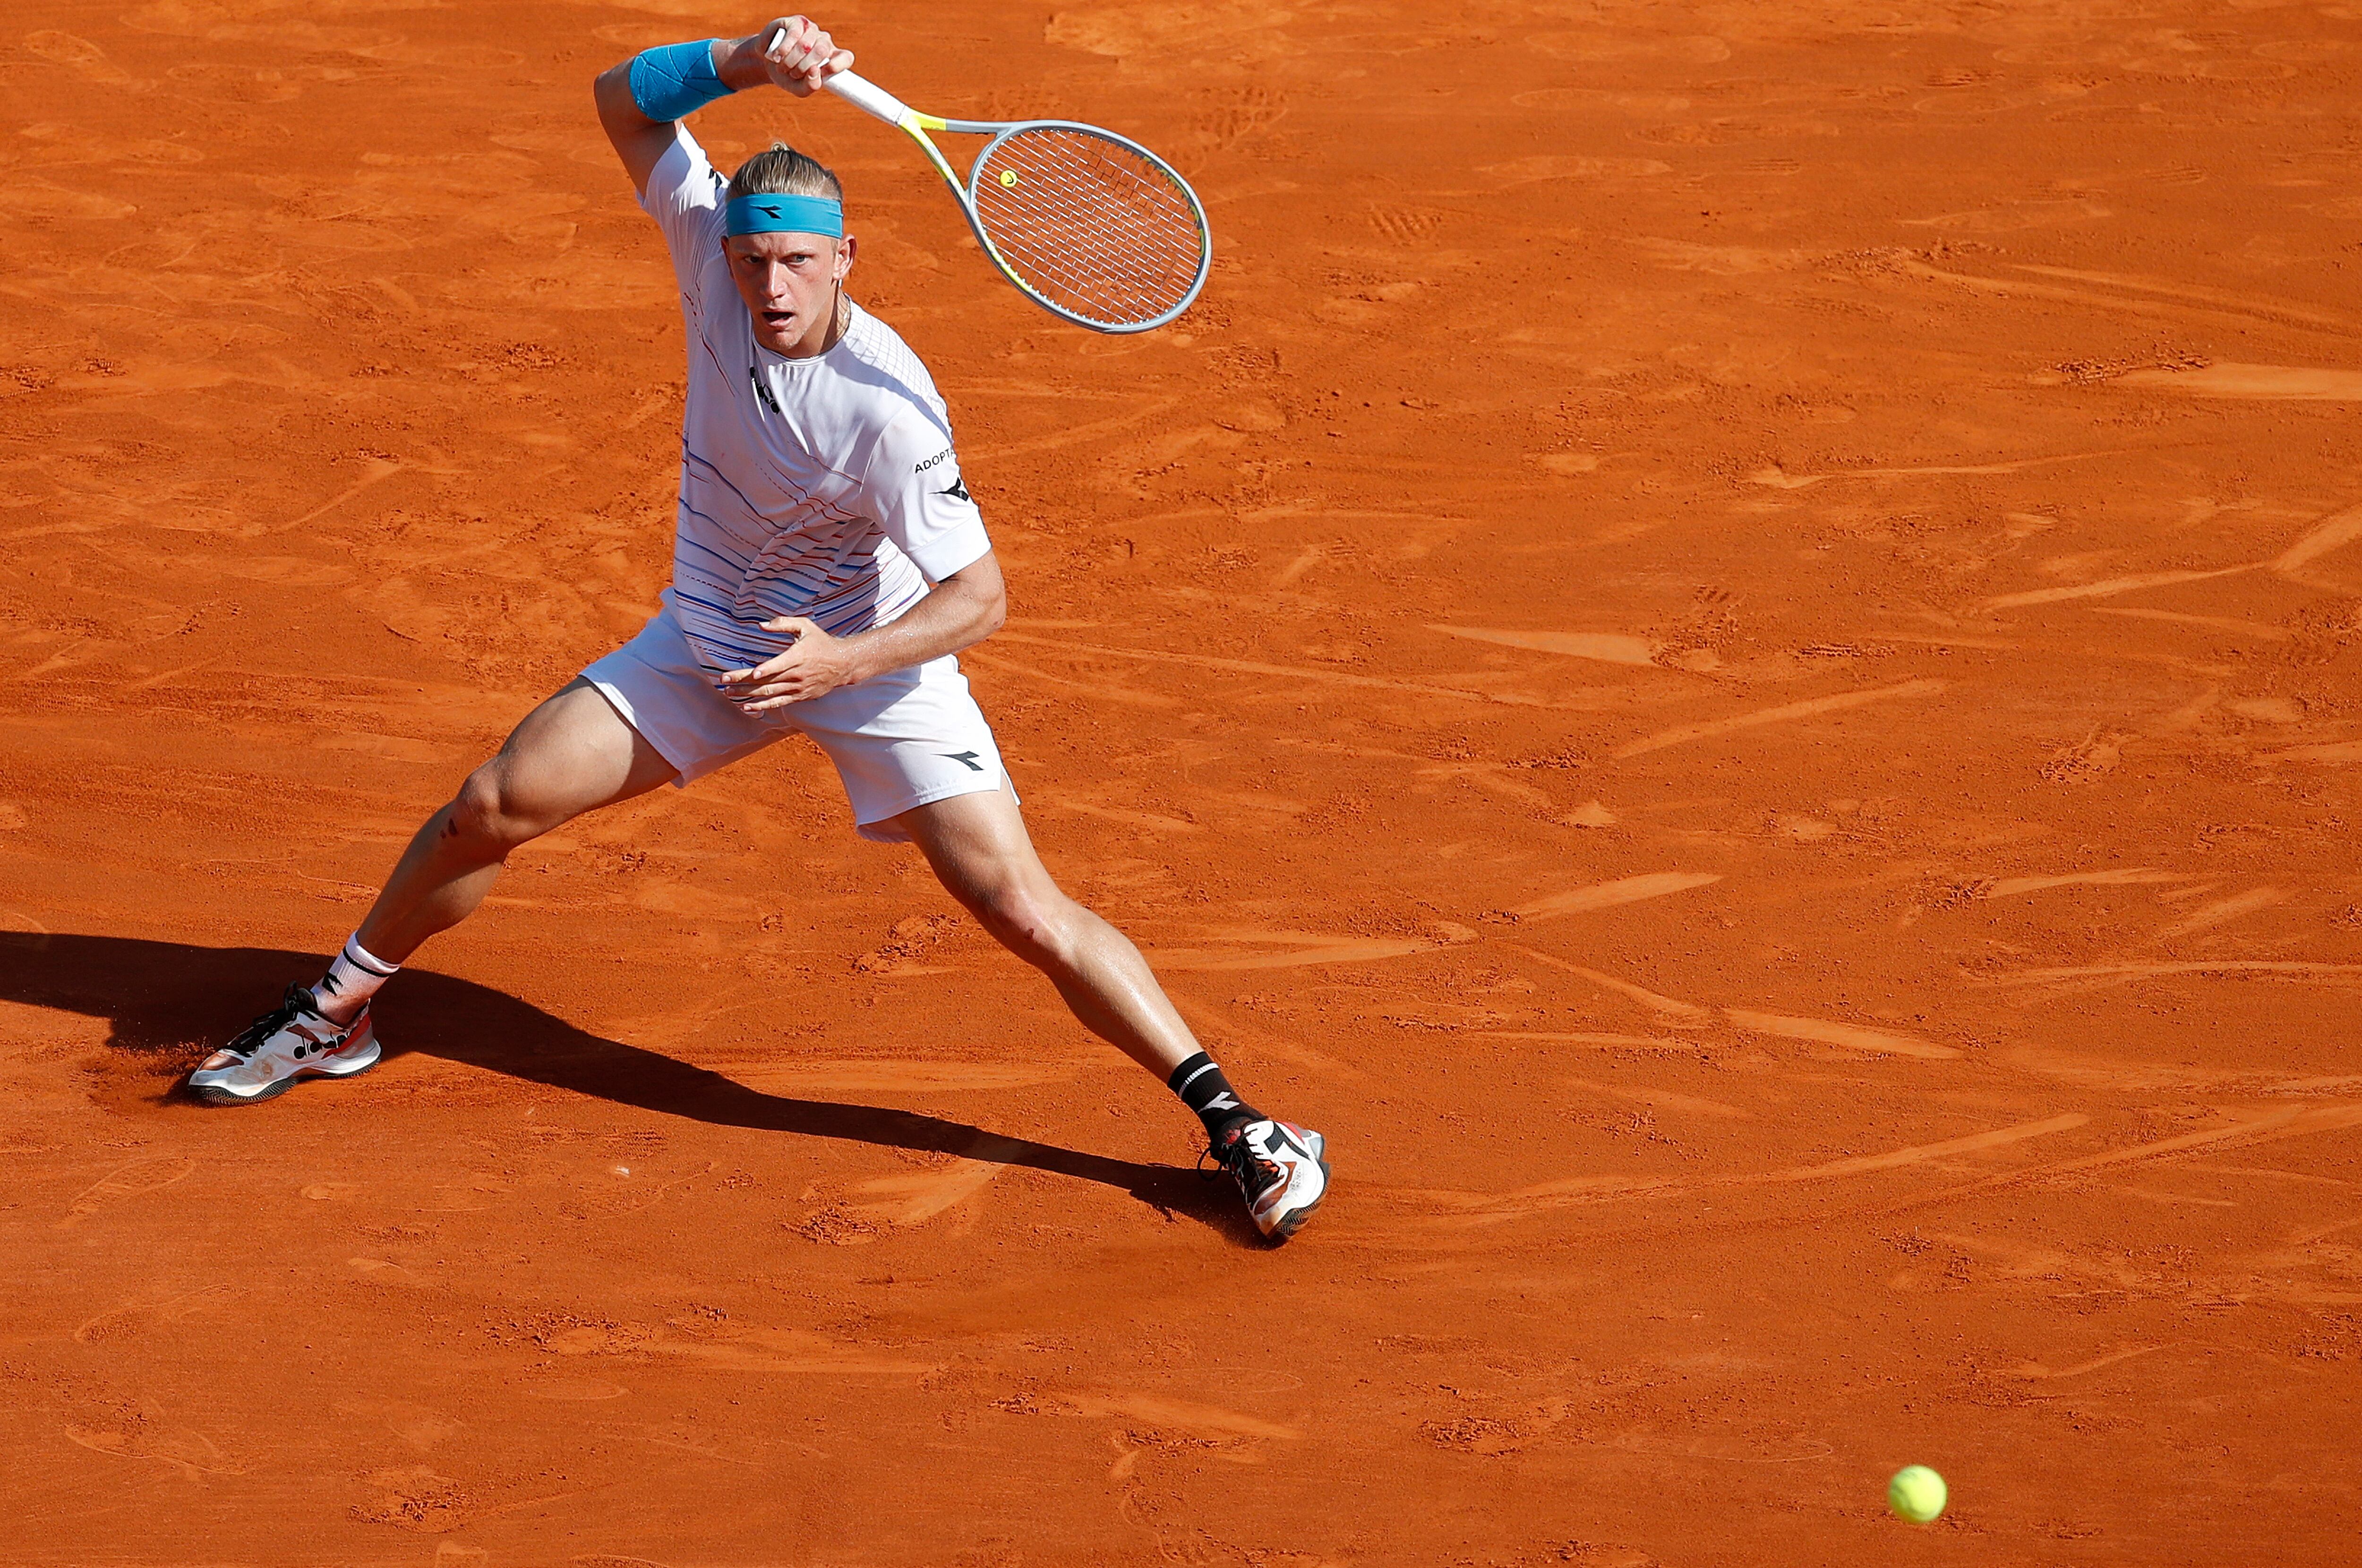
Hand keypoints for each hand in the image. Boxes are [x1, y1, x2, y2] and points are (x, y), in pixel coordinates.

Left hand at [715, 616, 863, 709]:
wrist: (843, 664)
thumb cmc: (821, 642)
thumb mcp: (805, 626)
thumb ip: (783, 623)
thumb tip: (762, 625)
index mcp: (798, 656)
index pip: (779, 665)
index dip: (766, 670)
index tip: (751, 673)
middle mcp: (797, 675)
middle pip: (767, 681)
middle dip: (743, 682)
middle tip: (724, 682)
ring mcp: (797, 688)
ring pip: (769, 693)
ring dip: (747, 694)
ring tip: (729, 693)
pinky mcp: (799, 697)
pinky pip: (777, 703)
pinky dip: (761, 706)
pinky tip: (746, 706)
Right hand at [754, 16, 851, 95]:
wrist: (766, 64)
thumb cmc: (788, 76)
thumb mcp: (799, 89)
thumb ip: (811, 86)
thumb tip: (816, 71)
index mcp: (831, 58)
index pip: (846, 58)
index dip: (836, 65)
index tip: (822, 73)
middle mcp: (824, 42)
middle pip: (822, 51)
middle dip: (803, 67)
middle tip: (792, 74)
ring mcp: (811, 30)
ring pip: (806, 45)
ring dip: (790, 61)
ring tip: (782, 66)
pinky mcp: (797, 22)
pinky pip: (794, 34)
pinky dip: (784, 49)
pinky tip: (776, 56)